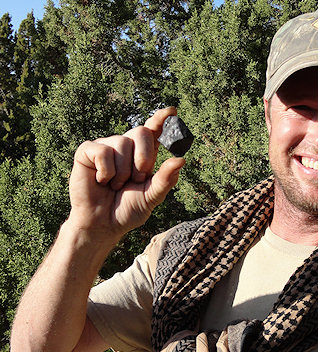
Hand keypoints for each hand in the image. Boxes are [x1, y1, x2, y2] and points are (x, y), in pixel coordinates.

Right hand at [68, 107, 184, 241]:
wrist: (102, 225)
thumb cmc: (127, 210)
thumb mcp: (151, 197)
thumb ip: (165, 179)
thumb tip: (181, 160)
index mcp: (143, 155)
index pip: (154, 130)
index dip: (161, 119)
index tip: (171, 111)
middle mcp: (126, 147)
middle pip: (141, 132)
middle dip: (144, 157)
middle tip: (137, 179)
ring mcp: (106, 147)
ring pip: (122, 143)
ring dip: (123, 172)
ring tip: (116, 186)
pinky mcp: (87, 152)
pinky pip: (102, 151)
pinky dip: (106, 171)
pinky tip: (101, 181)